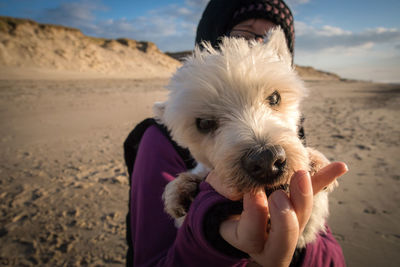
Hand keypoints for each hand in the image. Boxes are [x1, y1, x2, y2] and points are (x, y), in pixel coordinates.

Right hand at [206, 162, 347, 266]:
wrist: (231, 200)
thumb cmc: (220, 198)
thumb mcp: (216, 192)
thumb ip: (222, 187)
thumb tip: (234, 189)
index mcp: (246, 237)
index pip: (250, 236)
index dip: (254, 217)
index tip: (252, 194)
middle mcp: (269, 238)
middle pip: (284, 240)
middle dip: (285, 218)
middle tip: (279, 196)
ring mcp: (287, 223)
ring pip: (301, 219)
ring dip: (304, 197)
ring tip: (301, 176)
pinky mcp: (298, 204)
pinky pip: (313, 194)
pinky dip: (324, 179)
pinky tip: (339, 167)